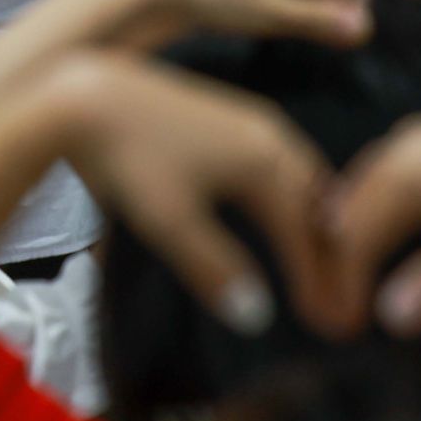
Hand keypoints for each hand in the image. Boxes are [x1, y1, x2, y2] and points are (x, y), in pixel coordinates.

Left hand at [44, 53, 340, 334]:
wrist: (82, 95)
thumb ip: (213, 268)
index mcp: (265, 163)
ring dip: (316, 225)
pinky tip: (283, 210)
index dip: (321, 283)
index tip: (331, 326)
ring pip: (304, 179)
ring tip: (322, 265)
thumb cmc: (125, 158)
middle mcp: (270, 137)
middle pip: (317, 206)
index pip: (307, 236)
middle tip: (338, 303)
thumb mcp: (167, 220)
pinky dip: (296, 197)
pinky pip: (283, 162)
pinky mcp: (229, 116)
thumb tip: (257, 318)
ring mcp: (251, 121)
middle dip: (330, 257)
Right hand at [325, 97, 420, 334]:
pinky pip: (379, 176)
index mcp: (406, 177)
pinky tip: (380, 233)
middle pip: (345, 212)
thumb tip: (389, 318)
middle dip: (335, 263)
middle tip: (334, 313)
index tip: (342, 329)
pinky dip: (368, 211)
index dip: (342, 285)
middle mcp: (398, 151)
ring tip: (349, 280)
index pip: (351, 238)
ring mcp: (413, 139)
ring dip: (348, 236)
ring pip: (359, 190)